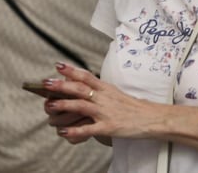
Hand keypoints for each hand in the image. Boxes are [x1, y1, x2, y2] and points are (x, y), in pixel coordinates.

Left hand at [42, 62, 156, 142]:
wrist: (151, 118)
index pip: (87, 76)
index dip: (72, 70)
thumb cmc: (134, 107)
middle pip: (81, 89)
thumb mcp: (117, 94)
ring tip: (50, 105)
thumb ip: (100, 92)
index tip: (58, 65)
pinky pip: (89, 129)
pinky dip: (75, 131)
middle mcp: (105, 98)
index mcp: (107, 89)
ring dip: (65, 105)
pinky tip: (63, 132)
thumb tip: (85, 89)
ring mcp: (106, 113)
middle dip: (62, 85)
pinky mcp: (108, 127)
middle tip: (46, 82)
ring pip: (82, 106)